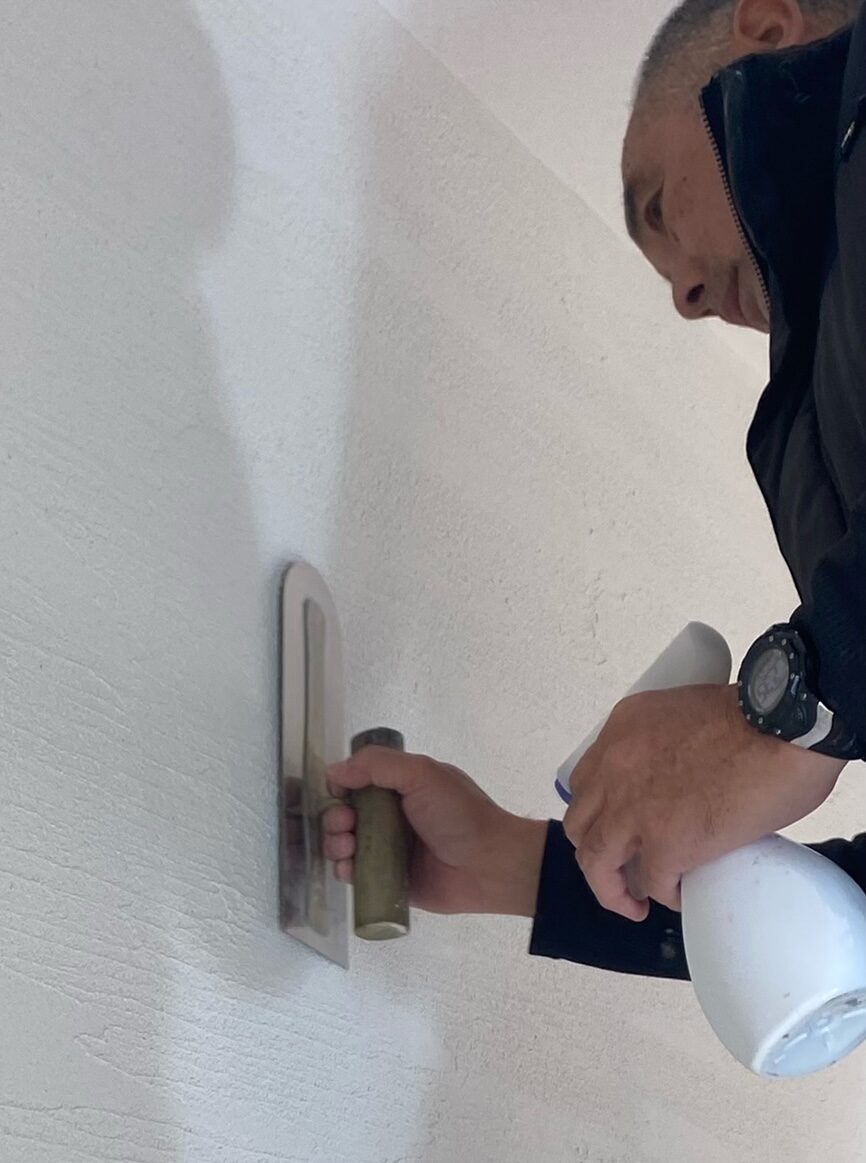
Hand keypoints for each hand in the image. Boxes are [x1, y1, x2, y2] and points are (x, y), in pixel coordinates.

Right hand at [324, 747, 546, 916]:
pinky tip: (350, 868)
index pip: (358, 781)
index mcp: (401, 787)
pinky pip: (356, 875)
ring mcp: (389, 850)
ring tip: (348, 846)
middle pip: (345, 814)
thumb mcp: (422, 773)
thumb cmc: (459, 814)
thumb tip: (334, 770)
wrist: (490, 865)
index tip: (339, 792)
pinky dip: (344, 870)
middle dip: (335, 817)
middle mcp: (392, 817)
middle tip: (346, 823)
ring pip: (345, 844)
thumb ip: (377, 765)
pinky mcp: (389, 880)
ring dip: (335, 842)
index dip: (342, 785)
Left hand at [564, 684, 843, 920]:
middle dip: (596, 850)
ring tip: (634, 903)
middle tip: (620, 867)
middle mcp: (614, 769)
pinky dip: (664, 894)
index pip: (588, 780)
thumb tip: (679, 777)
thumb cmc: (754, 713)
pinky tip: (679, 895)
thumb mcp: (681, 712)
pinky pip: (651, 883)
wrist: (782, 725)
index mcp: (621, 731)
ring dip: (612, 888)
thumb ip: (665, 744)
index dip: (599, 809)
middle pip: (581, 823)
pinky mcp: (664, 844)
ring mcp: (633, 810)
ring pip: (596, 862)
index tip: (619, 826)